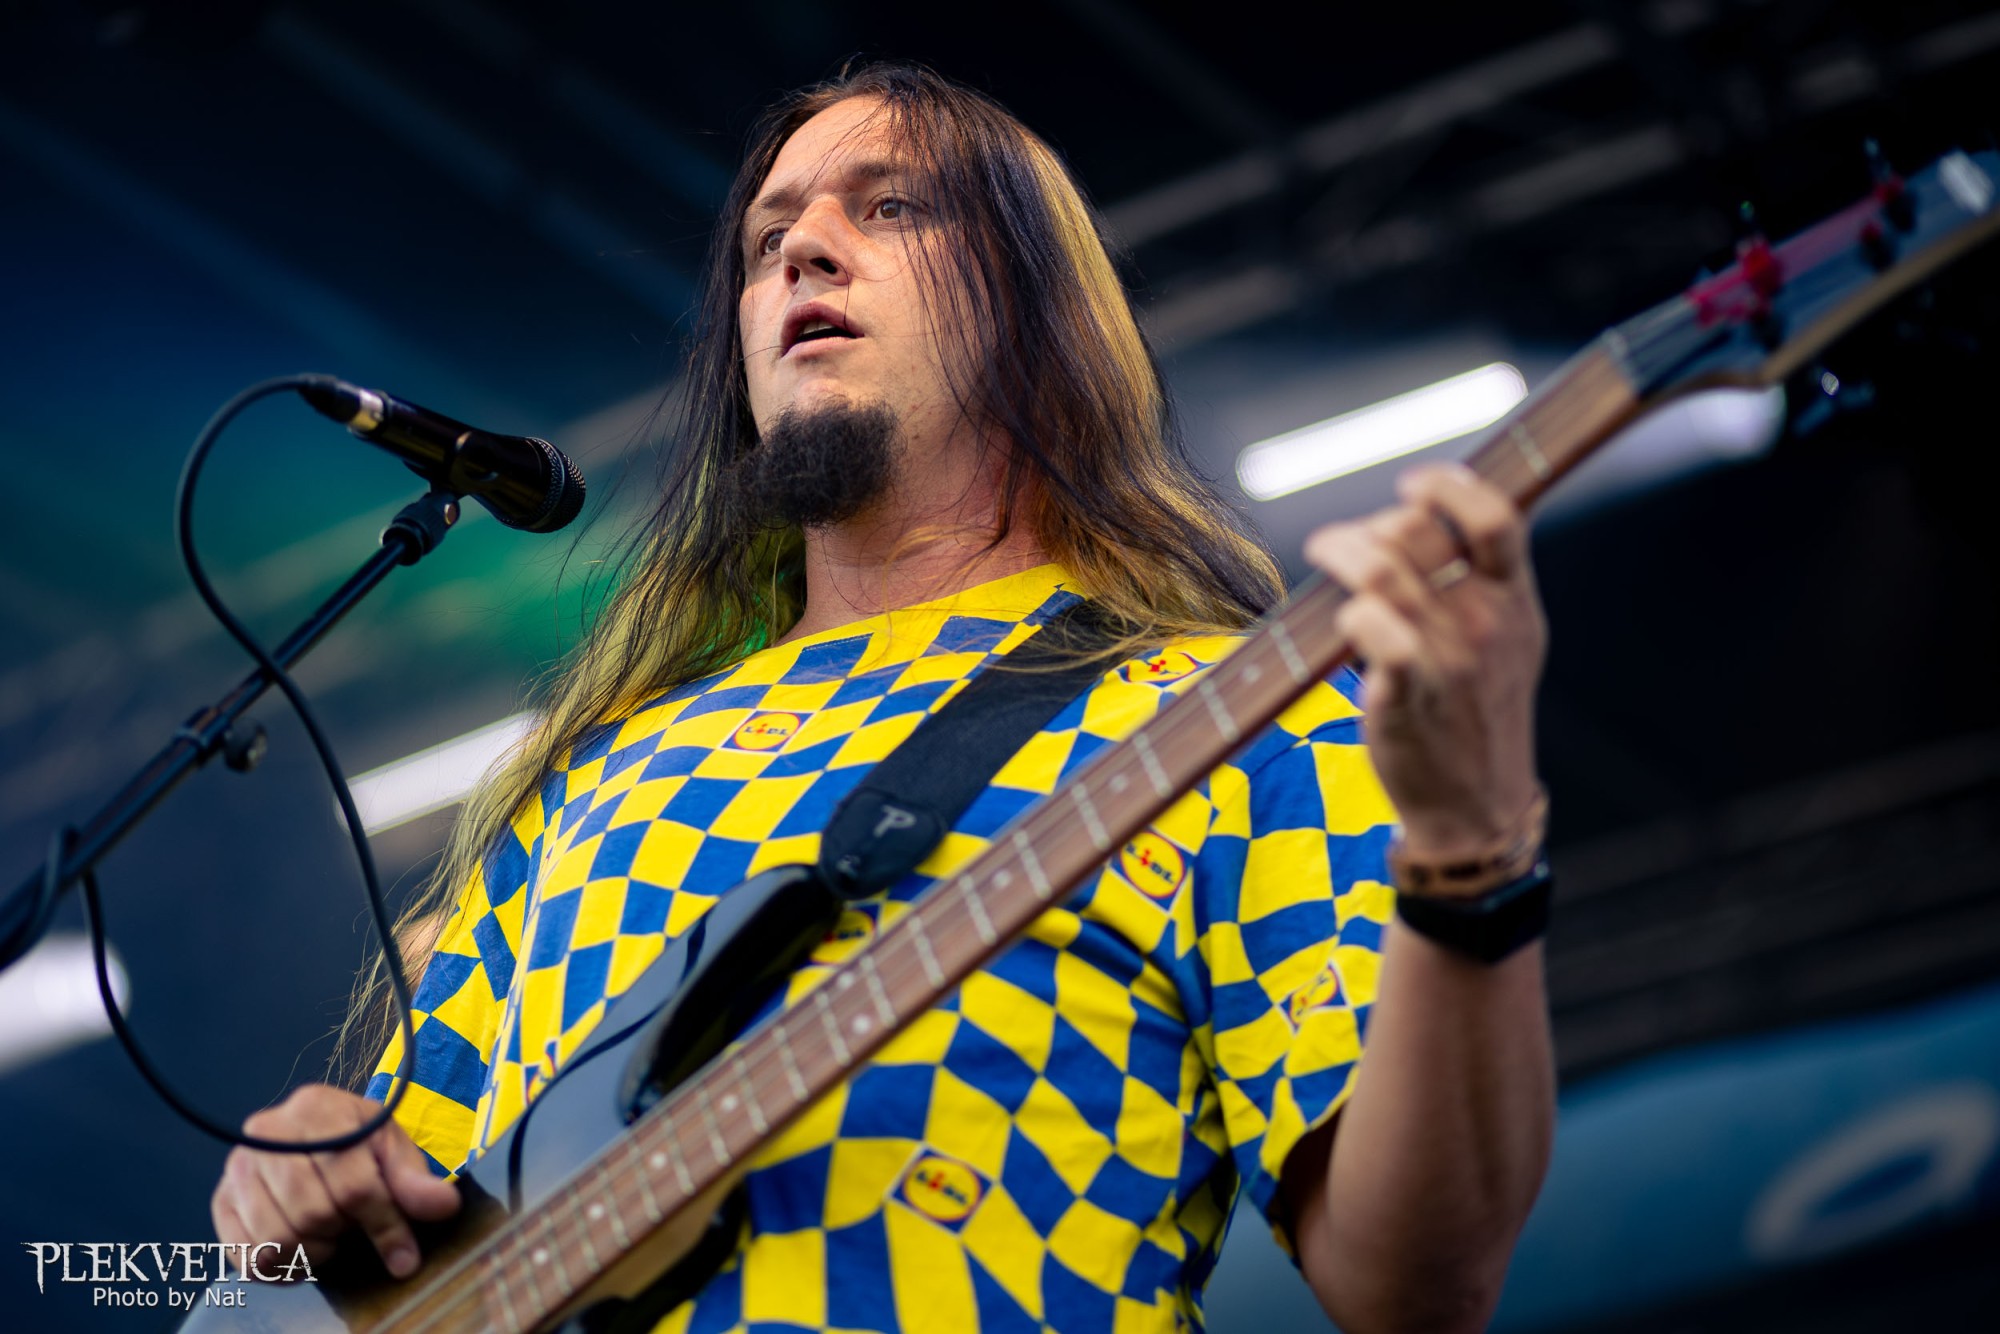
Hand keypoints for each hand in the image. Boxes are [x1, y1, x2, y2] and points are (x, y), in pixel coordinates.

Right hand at [211, 1084, 460, 1279]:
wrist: (315, 1138)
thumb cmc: (358, 1144)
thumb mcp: (394, 1151)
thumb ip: (415, 1181)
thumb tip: (443, 1207)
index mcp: (317, 1108)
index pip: (354, 1183)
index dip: (383, 1225)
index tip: (405, 1254)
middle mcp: (266, 1131)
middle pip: (312, 1212)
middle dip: (343, 1233)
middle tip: (354, 1230)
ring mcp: (237, 1166)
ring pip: (277, 1237)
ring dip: (313, 1252)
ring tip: (330, 1237)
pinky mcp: (221, 1200)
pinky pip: (246, 1255)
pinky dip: (280, 1268)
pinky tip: (303, 1253)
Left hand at [1303, 463, 1545, 861]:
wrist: (1476, 807)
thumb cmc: (1475, 714)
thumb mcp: (1504, 641)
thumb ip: (1480, 582)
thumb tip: (1418, 521)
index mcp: (1515, 602)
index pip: (1495, 517)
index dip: (1448, 486)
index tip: (1411, 485)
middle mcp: (1486, 624)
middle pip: (1417, 533)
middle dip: (1371, 526)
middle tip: (1343, 541)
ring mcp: (1448, 661)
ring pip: (1380, 572)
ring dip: (1338, 551)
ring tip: (1323, 553)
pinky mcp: (1405, 697)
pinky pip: (1371, 629)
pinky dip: (1349, 614)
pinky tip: (1342, 622)